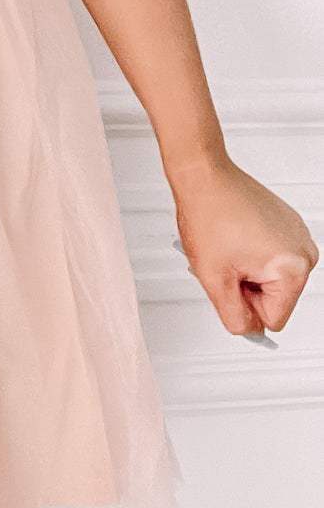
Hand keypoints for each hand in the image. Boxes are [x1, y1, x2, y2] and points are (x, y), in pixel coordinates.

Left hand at [172, 155, 319, 336]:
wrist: (203, 176)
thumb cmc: (208, 216)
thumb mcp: (215, 281)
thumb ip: (236, 318)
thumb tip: (251, 332)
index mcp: (293, 269)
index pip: (273, 319)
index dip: (244, 305)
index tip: (229, 278)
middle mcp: (304, 252)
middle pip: (274, 298)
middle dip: (245, 286)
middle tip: (224, 260)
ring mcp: (297, 235)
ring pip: (270, 277)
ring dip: (246, 270)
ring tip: (227, 245)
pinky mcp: (287, 224)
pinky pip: (269, 256)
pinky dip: (249, 252)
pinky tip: (233, 234)